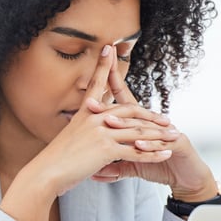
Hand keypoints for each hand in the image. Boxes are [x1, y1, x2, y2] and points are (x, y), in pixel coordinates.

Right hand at [20, 45, 179, 198]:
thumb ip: (82, 129)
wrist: (45, 173)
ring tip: (174, 137)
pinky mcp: (106, 149)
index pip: (97, 84)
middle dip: (151, 115)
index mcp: (85, 113)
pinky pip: (136, 150)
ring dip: (159, 135)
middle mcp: (94, 118)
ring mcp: (101, 132)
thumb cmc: (55, 159)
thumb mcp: (69, 136)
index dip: (104, 66)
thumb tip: (87, 126)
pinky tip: (167, 154)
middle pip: (130, 110)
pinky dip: (154, 154)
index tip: (109, 48)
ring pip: (138, 131)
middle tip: (167, 119)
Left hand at [88, 48, 217, 200]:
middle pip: (129, 111)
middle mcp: (153, 124)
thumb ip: (115, 167)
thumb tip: (93, 173)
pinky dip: (149, 145)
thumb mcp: (134, 166)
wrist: (188, 179)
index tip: (85, 94)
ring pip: (143, 126)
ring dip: (125, 124)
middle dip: (110, 106)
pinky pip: (162, 143)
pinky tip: (137, 145)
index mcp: (141, 126)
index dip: (107, 98)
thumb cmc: (160, 168)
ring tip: (108, 122)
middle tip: (90, 104)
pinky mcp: (179, 143)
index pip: (122, 107)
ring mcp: (167, 132)